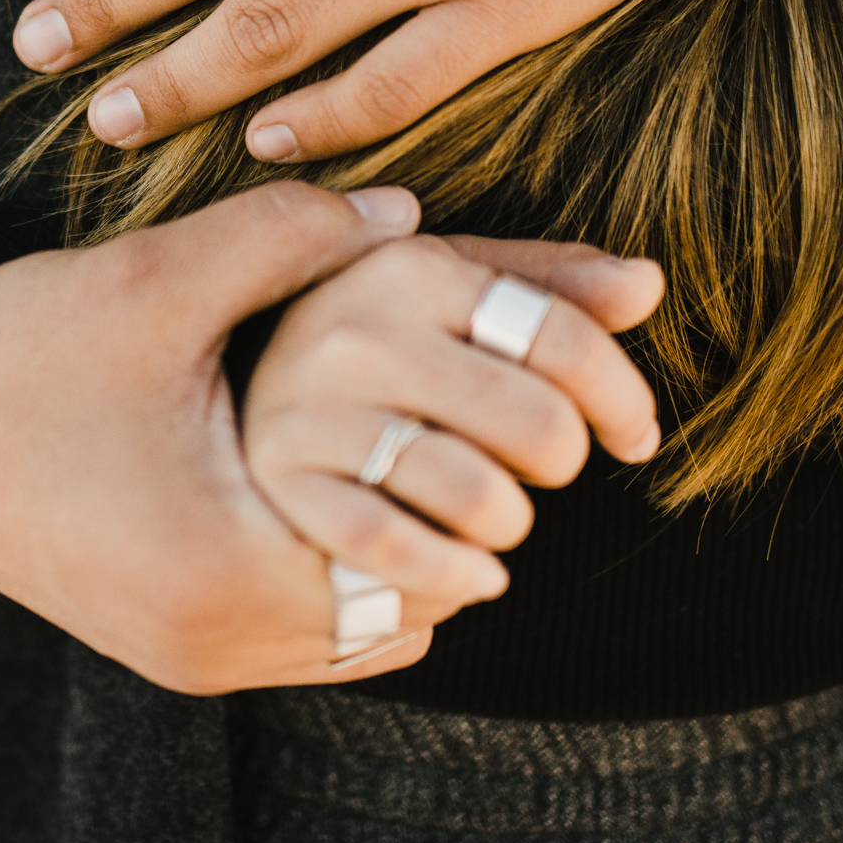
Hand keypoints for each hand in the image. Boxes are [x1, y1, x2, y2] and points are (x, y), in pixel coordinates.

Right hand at [0, 184, 661, 693]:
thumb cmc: (15, 347)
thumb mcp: (159, 279)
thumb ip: (295, 237)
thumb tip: (415, 215)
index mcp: (224, 568)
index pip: (428, 559)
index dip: (478, 476)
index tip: (502, 406)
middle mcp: (209, 646)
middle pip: (408, 613)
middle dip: (454, 521)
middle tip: (481, 427)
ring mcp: (182, 659)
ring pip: (359, 635)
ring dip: (399, 551)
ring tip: (419, 448)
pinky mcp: (161, 648)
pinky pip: (300, 638)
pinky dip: (339, 571)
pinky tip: (337, 481)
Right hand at [242, 234, 661, 629]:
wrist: (192, 396)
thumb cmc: (352, 343)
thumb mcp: (435, 290)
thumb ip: (543, 283)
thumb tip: (649, 284)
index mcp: (406, 267)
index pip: (561, 336)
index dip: (623, 395)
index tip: (635, 435)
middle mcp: (354, 332)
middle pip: (539, 424)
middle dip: (560, 461)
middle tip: (533, 469)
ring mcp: (309, 415)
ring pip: (480, 497)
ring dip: (509, 524)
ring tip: (492, 515)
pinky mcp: (280, 493)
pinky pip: (402, 555)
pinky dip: (456, 575)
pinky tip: (470, 571)